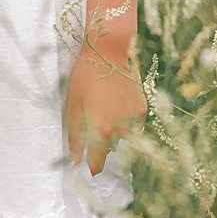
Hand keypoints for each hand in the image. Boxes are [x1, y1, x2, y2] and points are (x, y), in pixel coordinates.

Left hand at [64, 53, 145, 175]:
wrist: (110, 51)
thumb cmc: (86, 78)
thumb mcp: (73, 107)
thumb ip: (75, 137)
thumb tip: (74, 162)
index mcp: (101, 130)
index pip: (98, 163)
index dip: (91, 166)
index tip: (87, 164)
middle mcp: (121, 129)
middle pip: (111, 149)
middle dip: (102, 143)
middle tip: (94, 121)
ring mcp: (135, 119)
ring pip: (123, 137)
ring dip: (115, 132)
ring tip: (106, 110)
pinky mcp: (143, 109)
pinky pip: (134, 125)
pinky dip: (126, 121)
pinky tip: (118, 105)